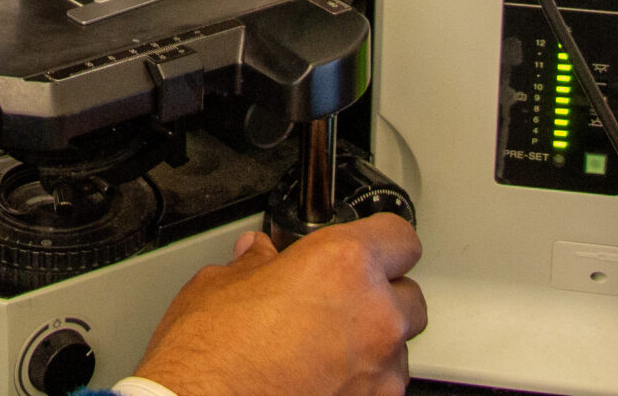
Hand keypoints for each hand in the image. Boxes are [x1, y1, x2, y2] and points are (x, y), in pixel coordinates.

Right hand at [130, 213, 426, 395]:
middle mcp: (373, 316)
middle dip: (379, 295)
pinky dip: (358, 381)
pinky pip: (380, 386)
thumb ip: (253, 266)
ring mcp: (379, 372)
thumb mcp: (218, 287)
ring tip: (322, 346)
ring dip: (370, 343)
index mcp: (341, 266)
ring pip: (397, 347)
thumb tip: (257, 258)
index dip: (380, 237)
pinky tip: (320, 378)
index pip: (399, 236)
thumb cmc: (209, 359)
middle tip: (337, 299)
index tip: (368, 243)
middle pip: (408, 295)